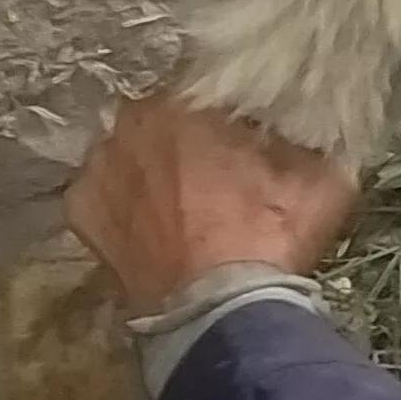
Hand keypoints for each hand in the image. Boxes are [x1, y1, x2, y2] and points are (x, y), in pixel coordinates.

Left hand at [64, 95, 364, 311]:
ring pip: (127, 154)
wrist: (218, 311)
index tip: (238, 139)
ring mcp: (98, 165)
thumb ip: (308, 140)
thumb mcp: (321, 179)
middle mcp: (132, 119)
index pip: (204, 88)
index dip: (222, 115)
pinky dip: (121, 208)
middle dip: (180, 140)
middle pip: (158, 119)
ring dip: (147, 171)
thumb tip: (307, 128)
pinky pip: (102, 196)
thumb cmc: (270, 235)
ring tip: (177, 207)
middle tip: (209, 175)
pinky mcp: (79, 209)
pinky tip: (146, 229)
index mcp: (189, 98)